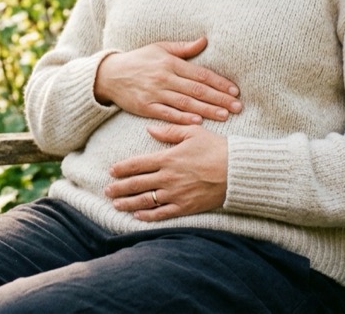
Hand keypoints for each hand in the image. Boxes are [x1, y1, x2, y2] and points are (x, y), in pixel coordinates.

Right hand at [94, 37, 240, 124]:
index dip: (219, 83)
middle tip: (237, 107)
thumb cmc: (139, 60)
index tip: (235, 91)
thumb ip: (183, 48)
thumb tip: (204, 41)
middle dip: (219, 99)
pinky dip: (182, 118)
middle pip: (197, 90)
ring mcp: (155, 93)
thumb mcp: (160, 48)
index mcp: (170, 63)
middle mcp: (164, 78)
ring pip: (185, 103)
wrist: (110, 74)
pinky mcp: (146, 107)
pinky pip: (167, 114)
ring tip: (224, 116)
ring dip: (206, 110)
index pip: (201, 74)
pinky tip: (197, 122)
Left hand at [105, 124, 227, 221]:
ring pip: (145, 200)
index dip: (122, 168)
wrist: (237, 171)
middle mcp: (168, 177)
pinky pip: (162, 213)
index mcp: (168, 158)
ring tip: (116, 204)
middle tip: (107, 190)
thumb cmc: (216, 148)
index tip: (111, 171)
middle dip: (119, 187)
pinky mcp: (185, 207)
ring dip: (128, 203)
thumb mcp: (193, 132)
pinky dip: (148, 215)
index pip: (138, 164)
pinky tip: (137, 215)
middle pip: (136, 184)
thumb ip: (169, 131)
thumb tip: (149, 129)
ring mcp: (176, 194)